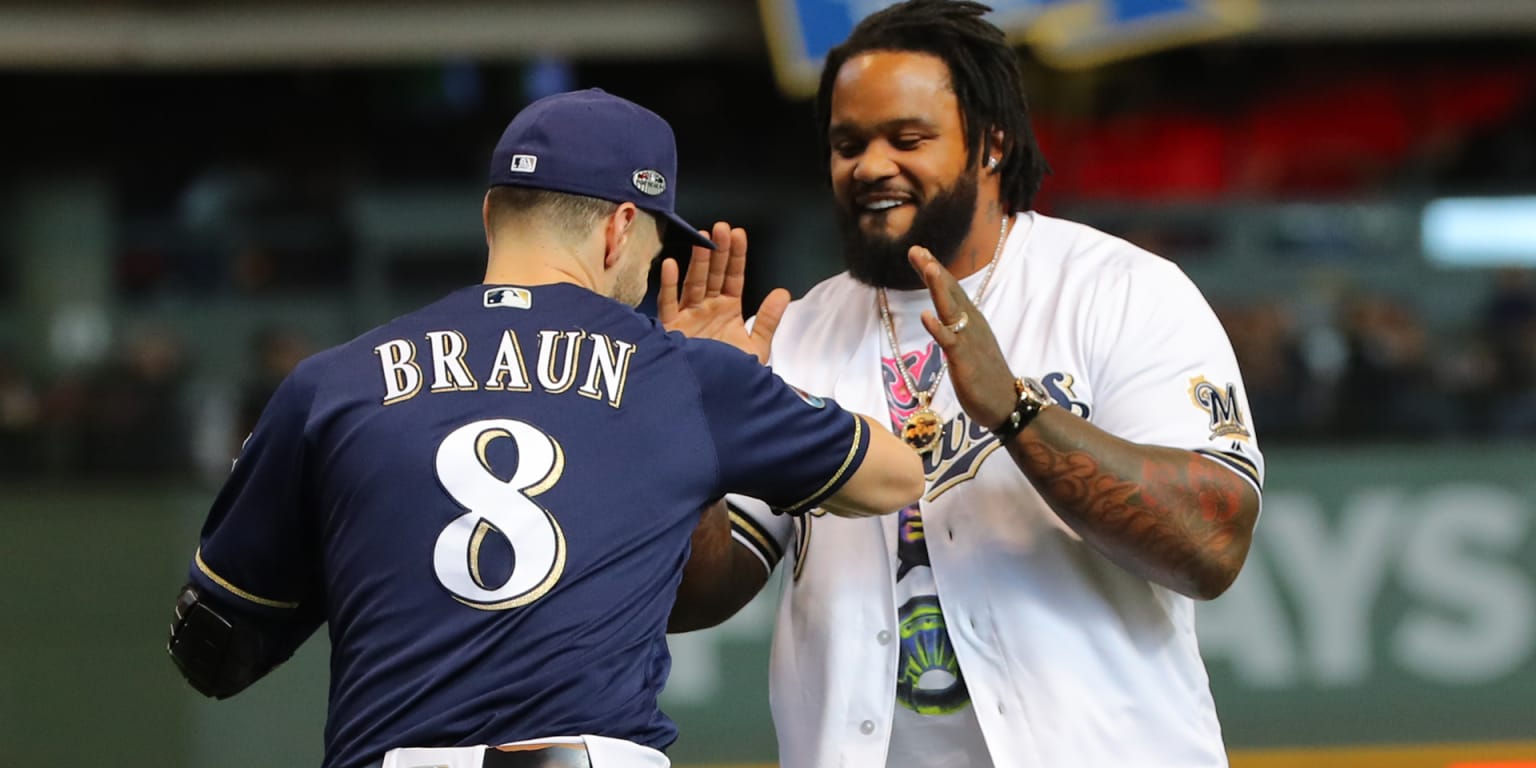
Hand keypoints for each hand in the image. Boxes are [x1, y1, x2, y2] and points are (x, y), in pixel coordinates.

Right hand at [658, 221, 789, 364]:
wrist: (714, 401)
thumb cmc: (733, 376)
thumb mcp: (756, 348)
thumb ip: (768, 320)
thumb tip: (783, 292)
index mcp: (728, 309)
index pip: (733, 276)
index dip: (735, 256)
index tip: (738, 233)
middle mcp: (707, 308)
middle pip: (713, 274)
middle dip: (717, 251)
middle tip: (720, 228)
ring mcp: (689, 316)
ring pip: (693, 283)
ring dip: (697, 262)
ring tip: (702, 239)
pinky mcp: (672, 329)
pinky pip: (668, 303)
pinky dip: (668, 285)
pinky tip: (671, 264)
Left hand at [908, 245, 1017, 429]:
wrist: (1007, 403)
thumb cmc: (986, 375)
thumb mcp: (969, 344)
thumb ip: (957, 327)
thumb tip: (942, 315)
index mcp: (971, 320)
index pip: (951, 290)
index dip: (935, 271)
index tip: (920, 252)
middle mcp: (971, 324)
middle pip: (950, 292)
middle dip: (933, 270)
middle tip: (916, 249)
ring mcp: (968, 340)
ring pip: (951, 309)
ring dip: (939, 288)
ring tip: (927, 267)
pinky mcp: (964, 359)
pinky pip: (950, 341)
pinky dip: (938, 328)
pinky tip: (925, 315)